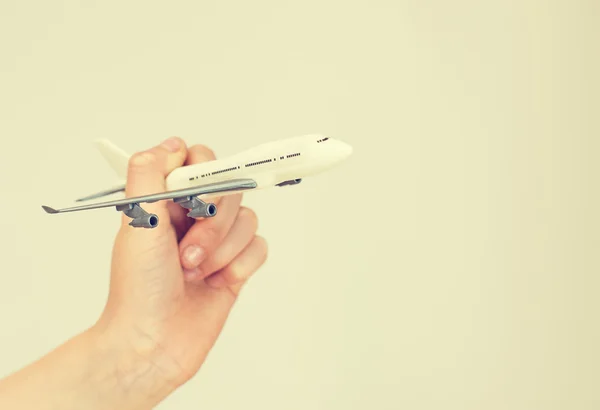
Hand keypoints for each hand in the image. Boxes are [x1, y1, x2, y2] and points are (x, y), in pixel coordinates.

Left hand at [94, 137, 267, 402]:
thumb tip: (172, 144)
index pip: (200, 162)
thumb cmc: (137, 288)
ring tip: (195, 272)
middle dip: (212, 223)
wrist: (152, 343)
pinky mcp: (235, 266)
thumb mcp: (137, 221)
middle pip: (231, 189)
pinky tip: (217, 282)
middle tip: (186, 250)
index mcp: (168, 201)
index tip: (193, 198)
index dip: (204, 175)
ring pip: (247, 219)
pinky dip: (240, 265)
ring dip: (222, 248)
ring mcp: (218, 243)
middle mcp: (194, 217)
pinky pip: (259, 247)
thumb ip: (149, 173)